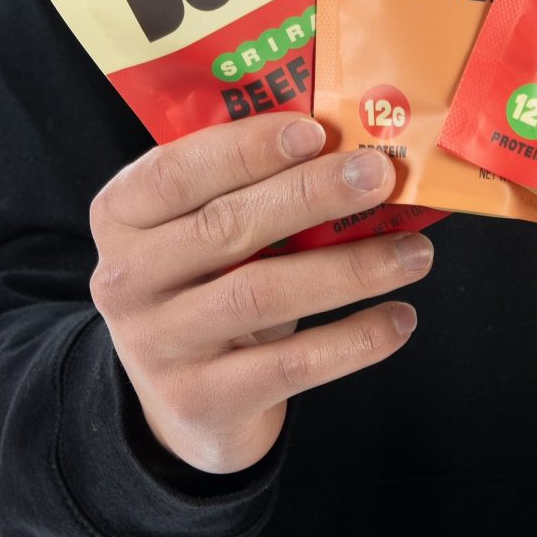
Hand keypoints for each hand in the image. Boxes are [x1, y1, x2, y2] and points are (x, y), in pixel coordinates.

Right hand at [89, 110, 432, 475]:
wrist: (184, 405)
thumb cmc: (207, 287)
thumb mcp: (204, 232)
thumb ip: (250, 189)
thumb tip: (352, 146)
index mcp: (120, 217)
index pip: (177, 172)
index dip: (246, 148)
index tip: (317, 131)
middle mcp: (125, 280)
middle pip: (225, 228)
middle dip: (311, 195)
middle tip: (380, 176)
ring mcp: (159, 346)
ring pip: (262, 295)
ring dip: (349, 269)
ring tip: (415, 254)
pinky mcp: (202, 400)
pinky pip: (290, 364)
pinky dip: (353, 340)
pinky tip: (400, 319)